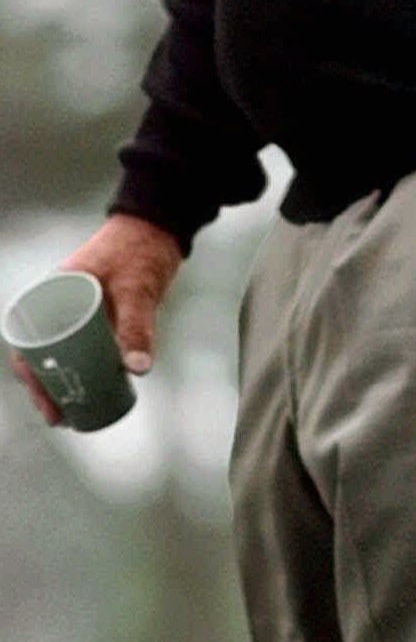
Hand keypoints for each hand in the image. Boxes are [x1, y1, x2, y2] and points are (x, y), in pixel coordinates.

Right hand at [10, 214, 181, 424]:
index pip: (28, 339)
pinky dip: (84, 367)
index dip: (31, 374)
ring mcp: (79, 309)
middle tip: (59, 416)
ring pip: (62, 351)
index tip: (44, 398)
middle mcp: (61, 302)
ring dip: (64, 380)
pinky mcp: (99, 315)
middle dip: (46, 387)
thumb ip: (137, 326)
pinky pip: (83, 345)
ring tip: (72, 411)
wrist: (160, 225)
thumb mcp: (136, 289)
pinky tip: (91, 387)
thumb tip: (137, 367)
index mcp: (55, 291)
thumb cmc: (140, 247)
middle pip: (42, 352)